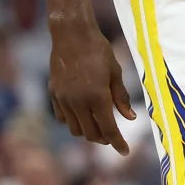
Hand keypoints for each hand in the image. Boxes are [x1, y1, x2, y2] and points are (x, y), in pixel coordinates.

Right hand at [48, 23, 136, 154]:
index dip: (118, 143)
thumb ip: (121, 97)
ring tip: (97, 124)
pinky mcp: (54, 94)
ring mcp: (64, 99)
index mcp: (98, 96)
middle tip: (112, 135)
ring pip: (75, 129)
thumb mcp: (115, 72)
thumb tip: (130, 118)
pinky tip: (81, 113)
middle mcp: (78, 101)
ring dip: (88, 132)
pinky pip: (63, 118)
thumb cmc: (98, 50)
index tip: (125, 151)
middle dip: (104, 139)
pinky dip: (73, 121)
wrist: (72, 33)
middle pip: (91, 134)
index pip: (109, 130)